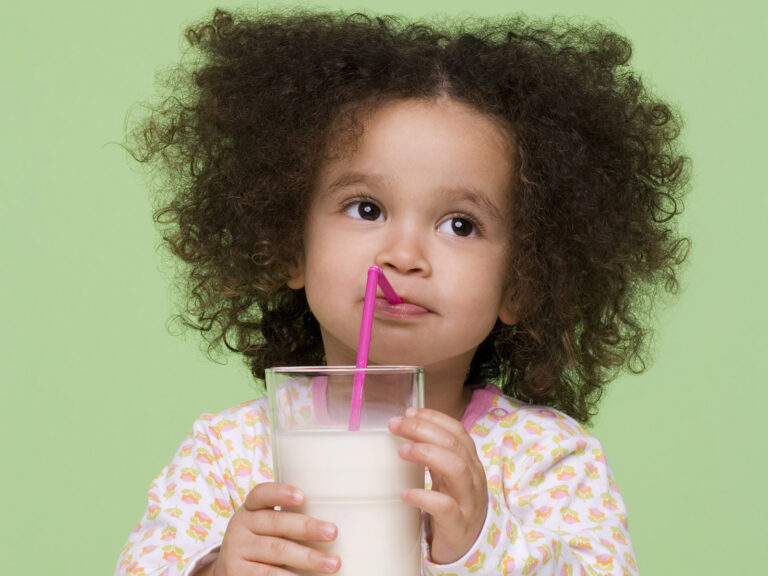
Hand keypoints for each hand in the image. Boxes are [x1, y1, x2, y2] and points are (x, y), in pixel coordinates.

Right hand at [203, 482, 339, 575]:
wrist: (230, 571)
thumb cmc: (261, 543)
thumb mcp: (266, 527)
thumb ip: (288, 520)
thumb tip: (334, 525)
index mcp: (250, 509)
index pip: (261, 494)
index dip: (281, 494)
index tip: (302, 497)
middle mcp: (240, 527)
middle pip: (276, 524)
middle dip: (307, 528)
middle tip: (333, 532)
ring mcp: (237, 551)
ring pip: (276, 552)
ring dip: (307, 558)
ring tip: (333, 564)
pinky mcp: (236, 573)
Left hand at [388, 408, 487, 563]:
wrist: (467, 547)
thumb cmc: (453, 505)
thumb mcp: (446, 477)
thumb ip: (433, 455)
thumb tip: (405, 428)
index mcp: (470, 462)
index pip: (458, 431)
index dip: (434, 418)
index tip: (409, 413)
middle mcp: (474, 478)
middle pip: (454, 445)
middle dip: (423, 430)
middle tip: (396, 426)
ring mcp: (469, 501)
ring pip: (457, 469)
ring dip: (427, 454)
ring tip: (402, 451)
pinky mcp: (459, 524)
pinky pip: (445, 507)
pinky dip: (424, 496)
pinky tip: (405, 493)